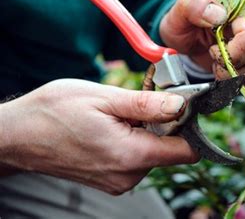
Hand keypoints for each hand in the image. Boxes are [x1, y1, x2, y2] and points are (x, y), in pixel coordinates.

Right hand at [0, 79, 198, 194]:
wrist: (17, 136)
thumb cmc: (54, 112)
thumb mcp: (103, 98)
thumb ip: (147, 105)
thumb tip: (181, 105)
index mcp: (131, 156)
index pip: (187, 151)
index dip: (190, 126)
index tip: (182, 105)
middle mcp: (128, 176)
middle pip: (170, 150)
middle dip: (164, 123)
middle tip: (142, 100)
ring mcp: (118, 181)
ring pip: (153, 153)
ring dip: (146, 130)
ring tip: (121, 112)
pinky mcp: (111, 179)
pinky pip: (136, 159)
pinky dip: (133, 140)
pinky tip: (114, 125)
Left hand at [159, 0, 244, 94]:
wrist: (187, 43)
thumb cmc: (186, 25)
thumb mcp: (181, 12)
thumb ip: (193, 4)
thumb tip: (219, 15)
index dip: (232, 50)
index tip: (213, 46)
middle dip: (233, 67)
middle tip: (216, 58)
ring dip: (237, 77)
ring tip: (220, 66)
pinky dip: (240, 85)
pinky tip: (227, 74)